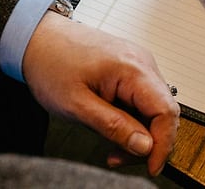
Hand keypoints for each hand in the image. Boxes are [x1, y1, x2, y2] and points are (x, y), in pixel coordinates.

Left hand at [22, 12, 178, 175]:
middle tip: (122, 159)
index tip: (151, 166)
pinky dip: (133, 118)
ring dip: (140, 132)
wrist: (37, 38)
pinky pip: (143, 98)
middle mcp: (142, 63)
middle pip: (165, 111)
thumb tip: (145, 146)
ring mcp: (137, 63)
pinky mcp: (130, 68)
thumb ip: (113, 127)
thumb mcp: (77, 105)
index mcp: (132, 69)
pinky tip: (114, 127)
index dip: (163, 144)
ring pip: (154, 107)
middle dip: (150, 142)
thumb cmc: (51, 63)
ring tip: (113, 147)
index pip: (167, 112)